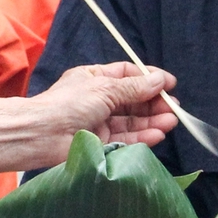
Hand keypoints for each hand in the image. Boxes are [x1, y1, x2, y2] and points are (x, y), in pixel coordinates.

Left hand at [0, 62, 176, 173]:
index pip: (127, 75)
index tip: (170, 84)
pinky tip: (157, 134)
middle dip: (154, 103)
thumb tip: (160, 79)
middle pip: (132, 100)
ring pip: (131, 121)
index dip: (149, 79)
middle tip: (174, 108)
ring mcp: (99, 122)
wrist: (43, 134)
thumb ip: (134, 87)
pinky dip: (142, 136)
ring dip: (152, 121)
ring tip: (171, 122)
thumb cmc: (69, 104)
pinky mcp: (100, 142)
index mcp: (94, 79)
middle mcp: (97, 99)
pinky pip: (125, 138)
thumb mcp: (105, 89)